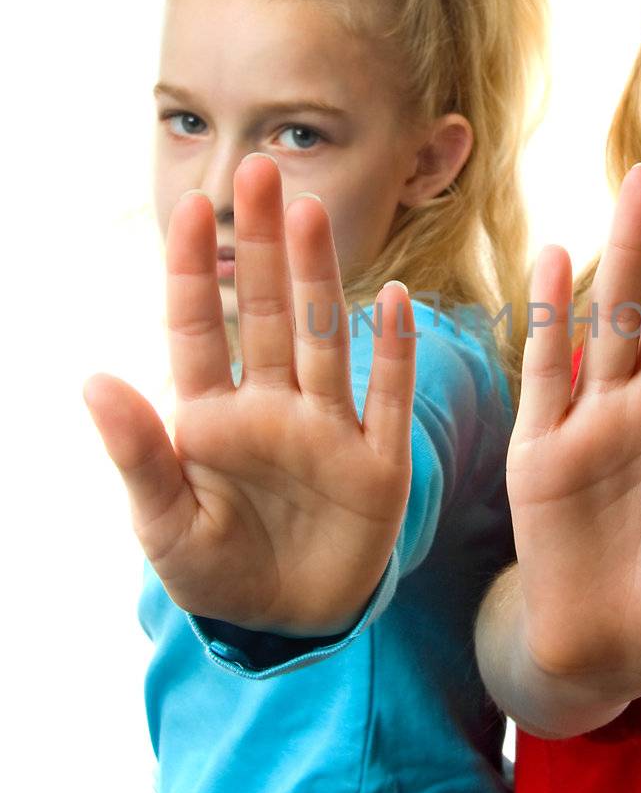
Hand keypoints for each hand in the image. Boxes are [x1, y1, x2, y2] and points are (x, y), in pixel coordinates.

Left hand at [82, 154, 416, 635]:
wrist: (288, 624)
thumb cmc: (217, 570)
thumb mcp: (164, 524)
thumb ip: (139, 452)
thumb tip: (93, 379)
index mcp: (212, 416)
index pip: (198, 328)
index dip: (192, 270)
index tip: (186, 207)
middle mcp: (272, 407)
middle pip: (268, 312)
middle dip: (262, 244)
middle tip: (260, 168)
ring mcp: (328, 429)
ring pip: (323, 337)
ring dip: (319, 278)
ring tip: (309, 212)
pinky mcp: (377, 465)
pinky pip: (386, 398)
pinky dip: (393, 352)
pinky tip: (394, 299)